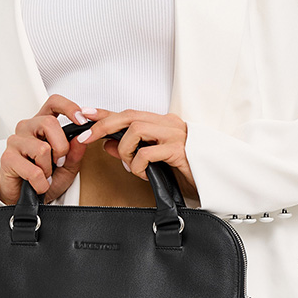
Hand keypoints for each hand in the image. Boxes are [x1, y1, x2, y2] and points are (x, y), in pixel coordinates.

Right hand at [0, 96, 109, 205]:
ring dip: (49, 169)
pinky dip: (41, 182)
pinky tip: (38, 184)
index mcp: (42, 124)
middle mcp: (27, 128)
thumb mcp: (68, 166)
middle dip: (61, 147)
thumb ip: (76, 152)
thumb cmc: (45, 179)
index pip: (54, 103)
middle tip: (59, 162)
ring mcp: (15, 141)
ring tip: (45, 175)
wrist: (27, 199)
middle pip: (49, 123)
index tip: (82, 120)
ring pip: (42, 148)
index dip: (69, 107)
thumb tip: (81, 138)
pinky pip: (33, 170)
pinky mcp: (7, 158)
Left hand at [79, 109, 199, 201]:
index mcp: (162, 123)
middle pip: (129, 116)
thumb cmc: (185, 172)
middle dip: (103, 126)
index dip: (104, 113)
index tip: (85, 114)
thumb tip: (107, 144)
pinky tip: (146, 174)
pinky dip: (138, 165)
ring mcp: (175, 135)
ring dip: (125, 150)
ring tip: (130, 165)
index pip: (128, 113)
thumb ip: (130, 151)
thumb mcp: (152, 162)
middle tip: (87, 138)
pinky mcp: (179, 150)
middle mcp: (169, 124)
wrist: (213, 185)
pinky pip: (147, 153)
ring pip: (136, 130)